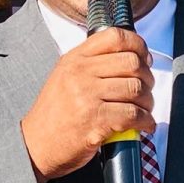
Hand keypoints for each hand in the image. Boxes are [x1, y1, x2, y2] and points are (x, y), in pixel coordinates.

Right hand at [20, 28, 154, 182]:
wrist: (35, 146)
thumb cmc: (55, 114)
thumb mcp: (65, 76)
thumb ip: (92, 64)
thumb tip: (132, 58)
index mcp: (75, 59)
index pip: (115, 37)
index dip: (138, 45)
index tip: (144, 58)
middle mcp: (80, 73)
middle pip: (132, 63)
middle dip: (147, 78)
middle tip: (145, 90)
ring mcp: (87, 96)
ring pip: (136, 89)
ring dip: (147, 102)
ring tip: (144, 110)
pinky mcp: (95, 120)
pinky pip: (133, 114)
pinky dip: (145, 121)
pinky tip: (144, 125)